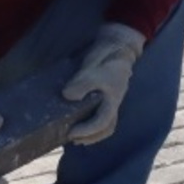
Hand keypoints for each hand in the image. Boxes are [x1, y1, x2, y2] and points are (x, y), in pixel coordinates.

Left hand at [62, 22, 145, 145]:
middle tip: (72, 138)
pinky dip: (90, 122)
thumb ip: (82, 83)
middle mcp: (113, 103)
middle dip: (90, 137)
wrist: (115, 45)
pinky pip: (99, 114)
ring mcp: (109, 100)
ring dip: (91, 132)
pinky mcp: (103, 96)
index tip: (72, 132)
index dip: (87, 131)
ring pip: (105, 123)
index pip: (102, 122)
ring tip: (74, 135)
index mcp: (112, 100)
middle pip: (107, 128)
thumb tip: (67, 96)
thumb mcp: (93, 69)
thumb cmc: (106, 58)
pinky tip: (77, 120)